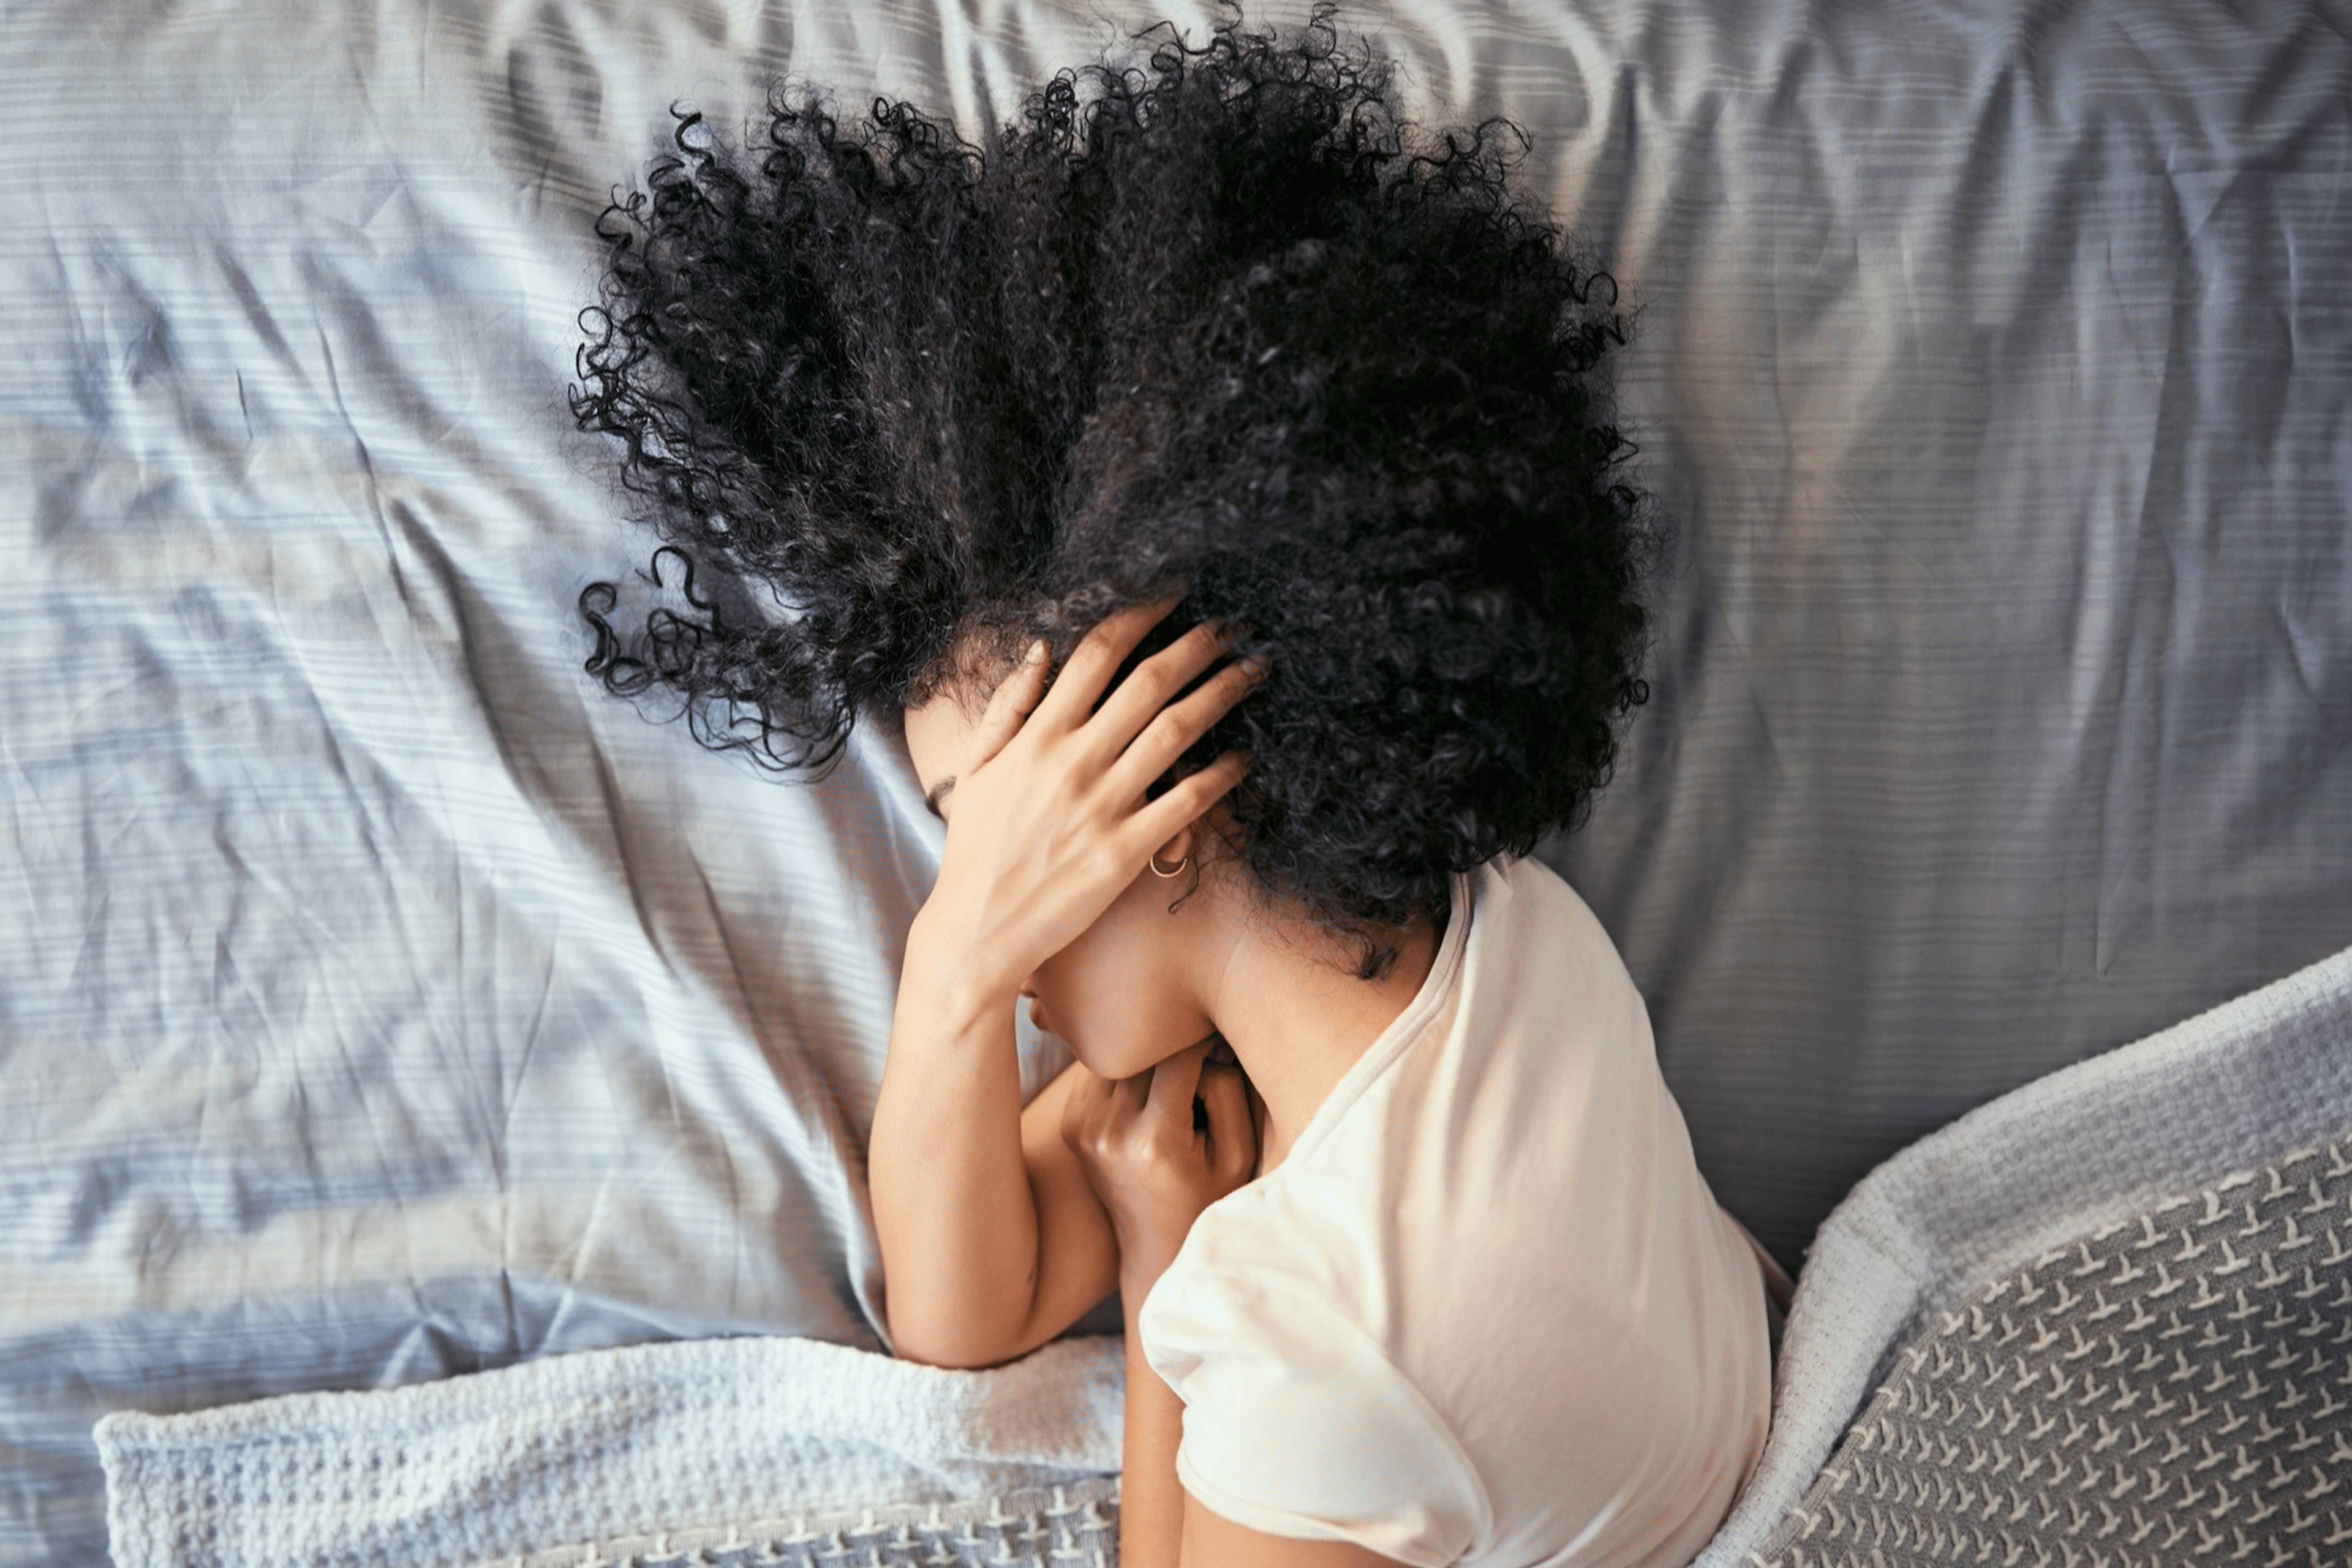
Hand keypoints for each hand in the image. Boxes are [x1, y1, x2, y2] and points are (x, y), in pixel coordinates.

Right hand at [909, 599, 1259, 1010]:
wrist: (977, 930)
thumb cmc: (976, 849)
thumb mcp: (976, 768)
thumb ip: (1007, 705)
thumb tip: (1041, 648)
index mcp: (1037, 736)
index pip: (1097, 653)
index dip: (1141, 614)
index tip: (1173, 594)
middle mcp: (1073, 762)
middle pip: (1148, 682)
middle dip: (1198, 644)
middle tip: (1235, 624)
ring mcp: (1102, 806)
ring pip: (1176, 731)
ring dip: (1222, 693)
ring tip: (1255, 671)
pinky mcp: (1125, 852)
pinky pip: (1185, 802)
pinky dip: (1220, 774)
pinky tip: (1244, 755)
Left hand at [1062, 1038, 1257, 1292]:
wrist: (1158, 1249)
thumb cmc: (1209, 1200)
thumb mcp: (1238, 1153)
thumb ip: (1227, 1092)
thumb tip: (1203, 1046)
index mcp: (1154, 1141)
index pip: (1179, 1057)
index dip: (1205, 1042)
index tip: (1221, 1046)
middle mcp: (1109, 1132)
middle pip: (1145, 1053)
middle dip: (1175, 1048)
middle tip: (1201, 1062)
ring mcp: (1084, 1129)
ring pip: (1118, 1057)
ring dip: (1147, 1058)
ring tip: (1174, 1084)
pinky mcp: (1072, 1126)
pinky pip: (1099, 1073)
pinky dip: (1125, 1073)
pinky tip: (1147, 1096)